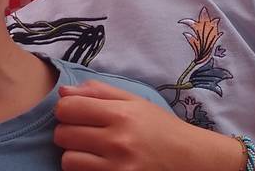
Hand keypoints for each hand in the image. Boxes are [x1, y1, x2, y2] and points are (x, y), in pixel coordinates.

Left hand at [54, 81, 239, 170]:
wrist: (190, 160)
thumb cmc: (161, 128)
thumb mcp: (136, 102)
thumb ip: (100, 92)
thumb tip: (63, 92)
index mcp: (121, 114)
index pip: (68, 108)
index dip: (66, 110)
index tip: (75, 114)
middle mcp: (118, 141)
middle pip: (63, 135)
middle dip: (68, 132)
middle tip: (84, 133)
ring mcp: (117, 167)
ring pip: (68, 160)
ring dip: (75, 155)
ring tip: (91, 152)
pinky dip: (85, 170)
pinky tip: (99, 164)